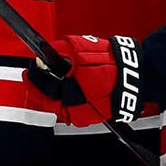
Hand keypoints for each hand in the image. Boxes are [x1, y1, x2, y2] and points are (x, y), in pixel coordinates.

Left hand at [26, 35, 142, 126]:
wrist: (135, 76)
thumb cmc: (111, 65)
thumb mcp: (81, 49)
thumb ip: (61, 50)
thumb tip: (46, 53)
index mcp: (68, 96)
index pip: (41, 92)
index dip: (33, 81)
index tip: (29, 74)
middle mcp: (75, 111)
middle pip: (50, 100)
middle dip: (47, 85)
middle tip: (46, 71)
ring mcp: (85, 116)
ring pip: (63, 105)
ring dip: (61, 90)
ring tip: (68, 75)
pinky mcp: (94, 116)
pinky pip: (77, 107)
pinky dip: (74, 96)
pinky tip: (79, 83)